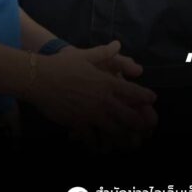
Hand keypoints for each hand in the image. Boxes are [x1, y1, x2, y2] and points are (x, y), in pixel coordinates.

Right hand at [27, 41, 157, 140]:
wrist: (38, 78)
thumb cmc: (63, 65)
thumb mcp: (87, 55)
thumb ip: (105, 52)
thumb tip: (117, 44)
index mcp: (108, 83)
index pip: (134, 92)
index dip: (145, 97)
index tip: (152, 99)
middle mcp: (103, 100)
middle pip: (129, 116)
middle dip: (140, 122)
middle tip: (147, 127)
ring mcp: (91, 114)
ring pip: (114, 130)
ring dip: (123, 136)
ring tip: (130, 141)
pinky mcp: (77, 123)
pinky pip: (91, 138)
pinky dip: (97, 143)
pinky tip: (101, 147)